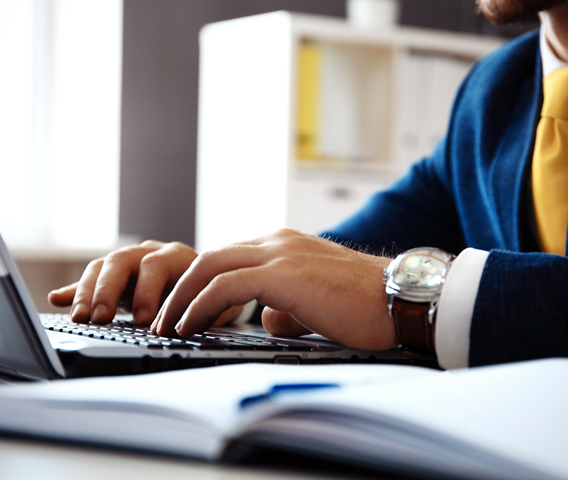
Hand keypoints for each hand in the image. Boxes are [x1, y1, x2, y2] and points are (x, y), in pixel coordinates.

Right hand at [47, 240, 243, 326]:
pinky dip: (74, 291)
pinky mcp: (113, 279)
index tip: (143, 319)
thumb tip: (200, 322)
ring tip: (79, 317)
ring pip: (101, 268)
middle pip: (120, 261)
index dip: (147, 291)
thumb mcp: (218, 301)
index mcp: (176, 256)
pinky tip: (56, 300)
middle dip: (107, 290)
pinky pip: (89, 281)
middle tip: (99, 318)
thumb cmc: (214, 294)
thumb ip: (208, 308)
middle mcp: (148, 253)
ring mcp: (128, 263)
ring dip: (87, 293)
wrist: (211, 282)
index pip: (156, 265)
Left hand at [151, 229, 396, 350]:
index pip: (230, 257)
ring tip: (170, 326)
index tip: (186, 309)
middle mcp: (279, 241)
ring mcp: (280, 253)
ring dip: (184, 297)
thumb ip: (288, 306)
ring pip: (211, 265)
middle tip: (166, 317)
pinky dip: (201, 305)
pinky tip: (192, 326)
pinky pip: (225, 285)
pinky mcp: (283, 274)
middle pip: (211, 256)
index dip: (202, 283)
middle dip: (182, 287)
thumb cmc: (368, 304)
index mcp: (286, 245)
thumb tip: (268, 321)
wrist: (401, 299)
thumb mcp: (318, 302)